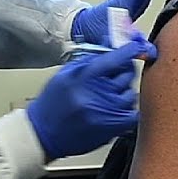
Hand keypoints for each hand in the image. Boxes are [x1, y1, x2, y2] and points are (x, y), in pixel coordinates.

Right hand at [27, 39, 156, 159]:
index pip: (117, 57)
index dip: (130, 50)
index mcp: (85, 76)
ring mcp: (108, 112)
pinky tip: (115, 108)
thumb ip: (90, 59)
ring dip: (123, 91)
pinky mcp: (113, 128)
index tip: (134, 47)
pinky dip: (127, 109)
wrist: (44, 133)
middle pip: (128, 73)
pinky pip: (133, 113)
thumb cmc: (53, 103)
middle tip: (114, 73)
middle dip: (124, 70)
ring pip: (131, 93)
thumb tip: (109, 45)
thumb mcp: (66, 74)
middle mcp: (99, 93)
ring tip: (107, 95)